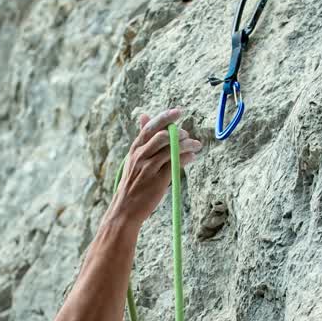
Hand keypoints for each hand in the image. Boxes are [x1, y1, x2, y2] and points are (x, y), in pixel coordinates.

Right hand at [112, 108, 202, 225]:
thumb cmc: (133, 183)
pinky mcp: (157, 180)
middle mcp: (140, 156)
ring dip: (187, 144)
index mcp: (134, 149)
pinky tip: (192, 157)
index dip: (165, 117)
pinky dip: (186, 157)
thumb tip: (144, 115)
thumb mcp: (133, 158)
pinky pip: (175, 163)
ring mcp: (148, 168)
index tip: (178, 111)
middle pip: (162, 136)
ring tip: (196, 145)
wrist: (125, 209)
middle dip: (179, 133)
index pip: (150, 127)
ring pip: (171, 148)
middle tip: (189, 135)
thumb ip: (143, 139)